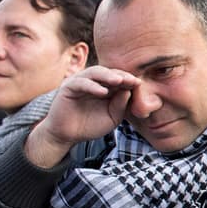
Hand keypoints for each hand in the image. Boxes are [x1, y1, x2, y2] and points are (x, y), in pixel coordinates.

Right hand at [24, 67, 139, 167]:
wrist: (67, 135)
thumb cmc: (90, 126)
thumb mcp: (112, 117)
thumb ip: (120, 105)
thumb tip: (129, 90)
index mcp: (106, 87)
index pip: (119, 78)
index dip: (129, 80)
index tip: (139, 84)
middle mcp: (93, 82)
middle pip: (109, 72)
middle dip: (122, 76)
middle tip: (132, 80)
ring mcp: (80, 82)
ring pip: (95, 72)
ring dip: (108, 76)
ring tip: (120, 81)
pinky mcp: (68, 87)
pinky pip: (81, 83)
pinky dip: (93, 86)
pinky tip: (103, 92)